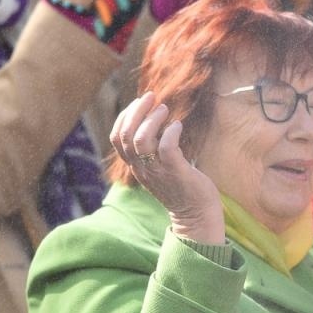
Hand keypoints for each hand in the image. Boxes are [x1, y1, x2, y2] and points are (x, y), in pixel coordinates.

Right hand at [111, 92, 223, 245]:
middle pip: (125, 135)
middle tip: (152, 97)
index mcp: (136, 166)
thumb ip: (153, 148)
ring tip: (165, 110)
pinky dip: (171, 131)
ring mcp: (157, 171)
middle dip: (136, 111)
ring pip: (141, 140)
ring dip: (152, 119)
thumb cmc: (181, 187)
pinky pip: (166, 147)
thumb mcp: (159, 166)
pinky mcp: (175, 172)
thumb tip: (155, 119)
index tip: (139, 103)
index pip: (116, 138)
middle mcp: (142, 168)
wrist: (195, 215)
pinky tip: (178, 126)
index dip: (124, 116)